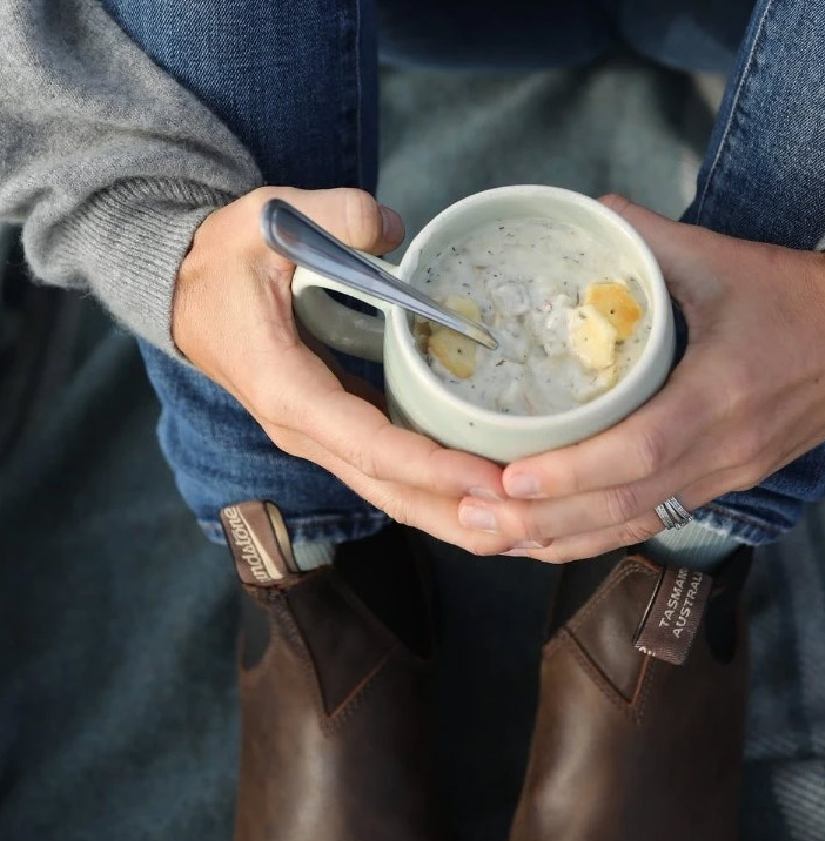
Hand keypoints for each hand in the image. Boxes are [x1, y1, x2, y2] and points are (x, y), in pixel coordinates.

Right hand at [173, 186, 506, 551]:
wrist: (187, 294)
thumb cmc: (224, 262)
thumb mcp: (264, 220)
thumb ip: (330, 216)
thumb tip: (389, 228)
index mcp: (289, 393)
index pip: (371, 446)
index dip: (432, 467)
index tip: (489, 479)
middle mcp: (308, 432)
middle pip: (392, 493)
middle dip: (458, 515)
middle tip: (528, 528)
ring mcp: (324, 439)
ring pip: (395, 495)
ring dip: (456, 516)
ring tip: (523, 531)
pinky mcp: (341, 433)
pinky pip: (396, 475)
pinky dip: (441, 491)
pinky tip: (490, 495)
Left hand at [455, 195, 824, 561]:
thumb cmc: (797, 297)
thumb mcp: (725, 257)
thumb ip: (649, 238)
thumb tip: (584, 213)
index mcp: (722, 396)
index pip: (639, 451)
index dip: (573, 473)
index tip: (510, 477)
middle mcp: (723, 453)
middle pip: (625, 507)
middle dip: (545, 520)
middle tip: (475, 517)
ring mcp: (725, 479)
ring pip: (633, 527)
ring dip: (560, 541)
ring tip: (491, 538)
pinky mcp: (722, 490)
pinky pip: (650, 525)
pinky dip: (594, 538)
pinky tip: (545, 542)